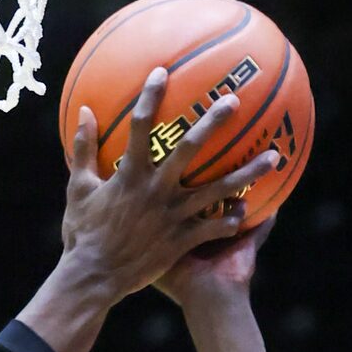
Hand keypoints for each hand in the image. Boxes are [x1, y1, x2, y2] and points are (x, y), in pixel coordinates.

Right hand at [62, 70, 280, 304]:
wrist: (94, 278)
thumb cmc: (82, 232)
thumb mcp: (78, 188)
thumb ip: (83, 149)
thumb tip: (83, 111)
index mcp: (129, 174)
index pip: (140, 126)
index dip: (151, 96)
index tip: (163, 73)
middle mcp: (156, 190)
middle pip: (190, 148)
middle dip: (213, 123)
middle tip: (234, 101)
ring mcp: (173, 215)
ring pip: (218, 189)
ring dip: (248, 172)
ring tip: (273, 157)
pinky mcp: (182, 240)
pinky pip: (215, 226)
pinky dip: (231, 217)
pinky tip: (248, 208)